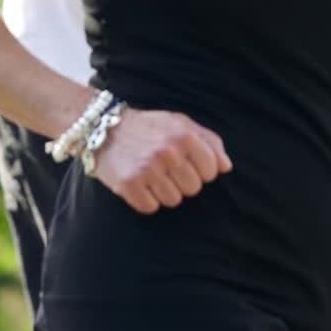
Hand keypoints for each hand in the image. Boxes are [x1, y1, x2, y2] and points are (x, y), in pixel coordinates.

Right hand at [93, 107, 232, 213]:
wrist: (103, 129)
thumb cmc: (149, 127)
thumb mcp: (181, 123)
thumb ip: (209, 141)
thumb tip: (226, 167)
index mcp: (184, 135)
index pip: (211, 171)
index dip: (201, 171)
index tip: (188, 164)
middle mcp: (167, 152)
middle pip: (193, 189)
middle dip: (183, 182)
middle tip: (167, 169)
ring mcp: (147, 169)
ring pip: (173, 200)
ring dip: (164, 192)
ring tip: (152, 175)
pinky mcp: (128, 185)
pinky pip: (151, 208)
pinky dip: (146, 200)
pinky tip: (140, 184)